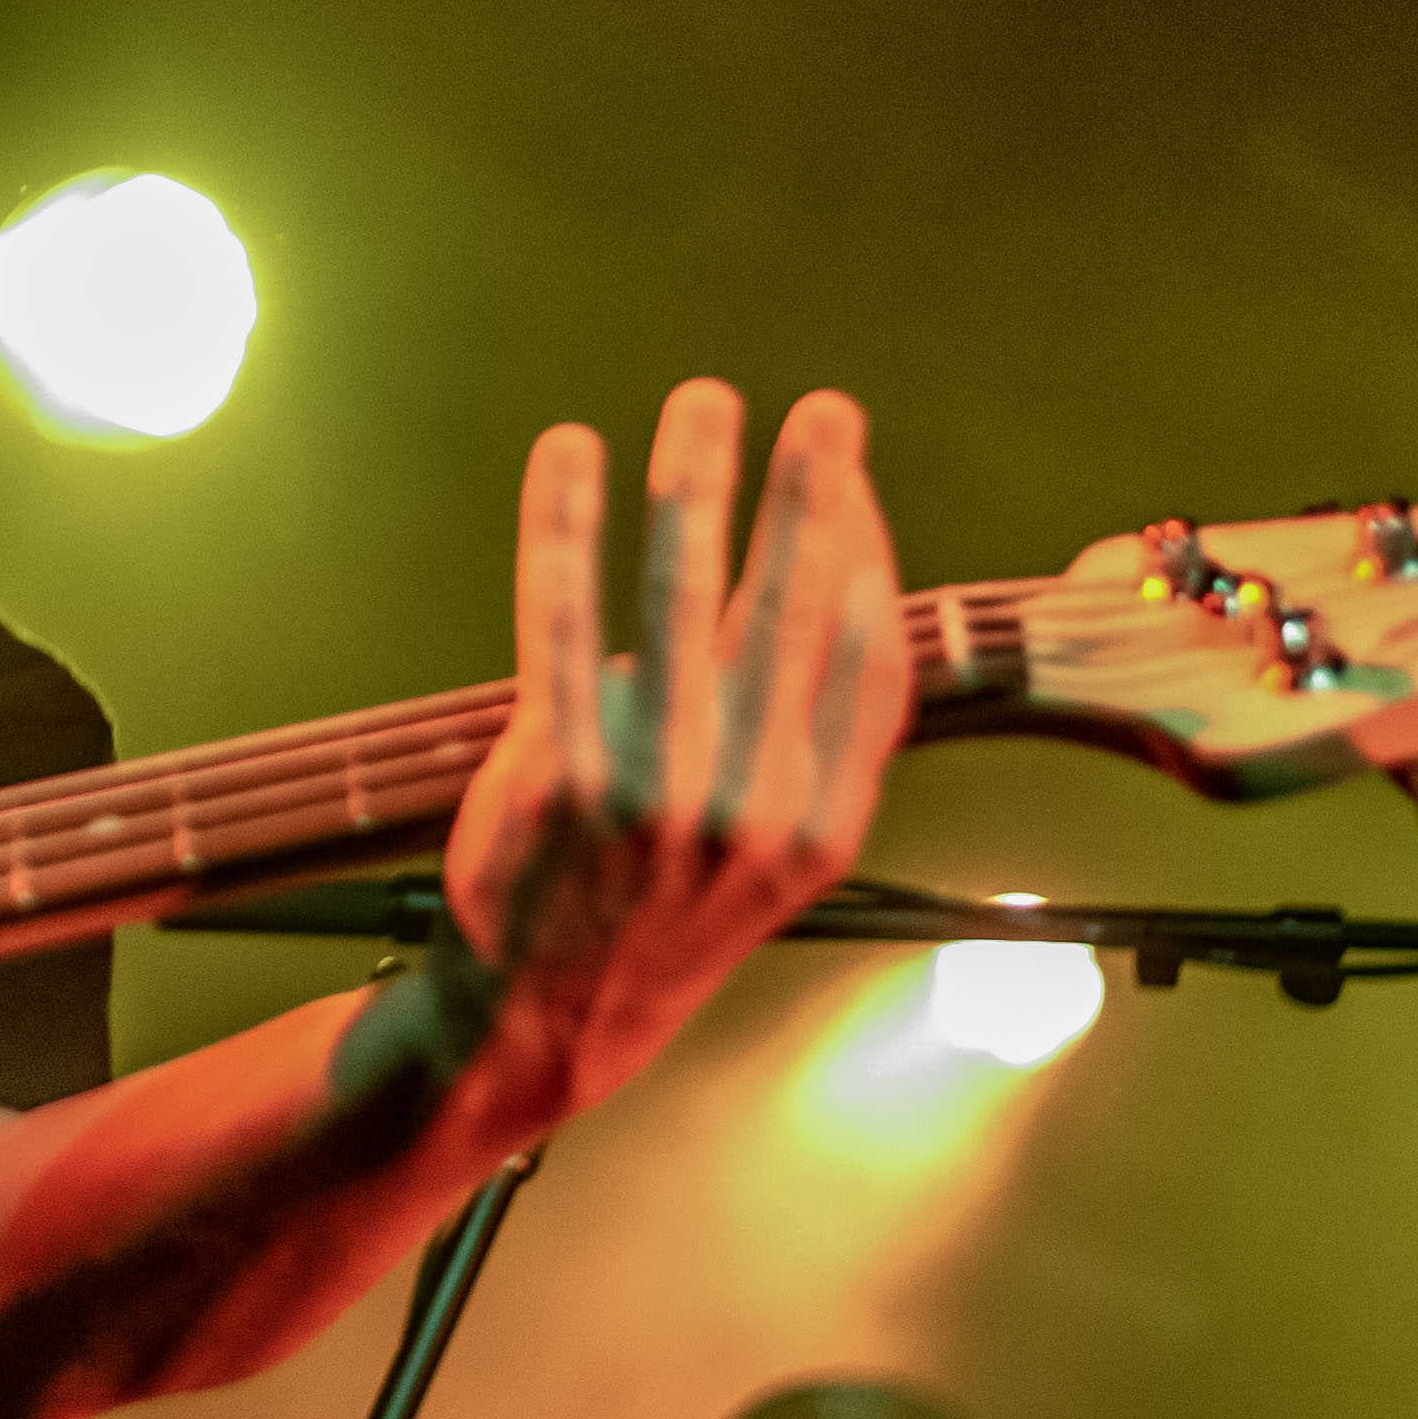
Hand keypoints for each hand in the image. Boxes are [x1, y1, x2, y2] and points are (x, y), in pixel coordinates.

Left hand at [440, 378, 906, 1131]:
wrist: (545, 1017)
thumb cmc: (660, 909)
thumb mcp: (766, 853)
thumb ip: (796, 737)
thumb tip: (810, 585)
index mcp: (824, 824)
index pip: (872, 664)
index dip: (867, 558)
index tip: (855, 480)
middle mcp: (754, 806)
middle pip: (795, 613)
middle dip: (811, 496)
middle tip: (825, 409)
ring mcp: (655, 791)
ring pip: (683, 597)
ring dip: (698, 482)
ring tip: (706, 400)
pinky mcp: (557, 773)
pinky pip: (563, 621)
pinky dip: (564, 526)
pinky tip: (569, 456)